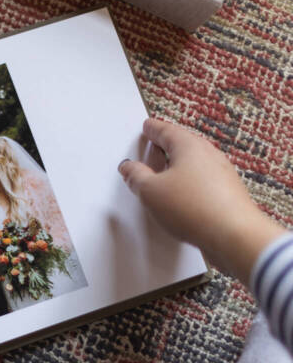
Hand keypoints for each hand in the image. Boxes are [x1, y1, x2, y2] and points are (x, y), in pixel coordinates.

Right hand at [119, 118, 285, 282]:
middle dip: (166, 145)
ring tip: (161, 174)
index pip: (167, 131)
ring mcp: (221, 174)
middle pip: (183, 144)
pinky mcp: (226, 193)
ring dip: (176, 166)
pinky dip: (188, 182)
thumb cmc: (193, 208)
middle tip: (153, 145)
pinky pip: (202, 180)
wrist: (233, 235)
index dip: (153, 129)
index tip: (147, 126)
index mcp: (189, 146)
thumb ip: (136, 176)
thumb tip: (128, 167)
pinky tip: (179, 195)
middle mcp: (209, 155)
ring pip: (194, 163)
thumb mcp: (150, 191)